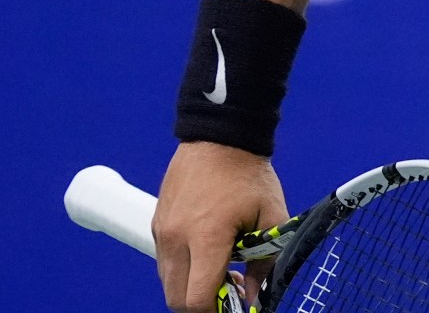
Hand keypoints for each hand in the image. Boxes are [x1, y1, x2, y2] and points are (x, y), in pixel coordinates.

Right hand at [153, 141, 288, 312]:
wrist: (220, 134)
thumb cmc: (249, 174)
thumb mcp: (271, 216)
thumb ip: (265, 263)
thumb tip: (255, 297)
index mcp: (206, 237)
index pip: (197, 299)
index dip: (217, 311)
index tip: (236, 305)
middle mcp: (177, 237)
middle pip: (176, 299)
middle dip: (202, 305)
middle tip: (229, 293)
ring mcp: (163, 230)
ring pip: (168, 282)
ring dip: (190, 287)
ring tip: (220, 271)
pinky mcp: (158, 223)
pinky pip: (164, 261)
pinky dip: (182, 269)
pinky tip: (206, 254)